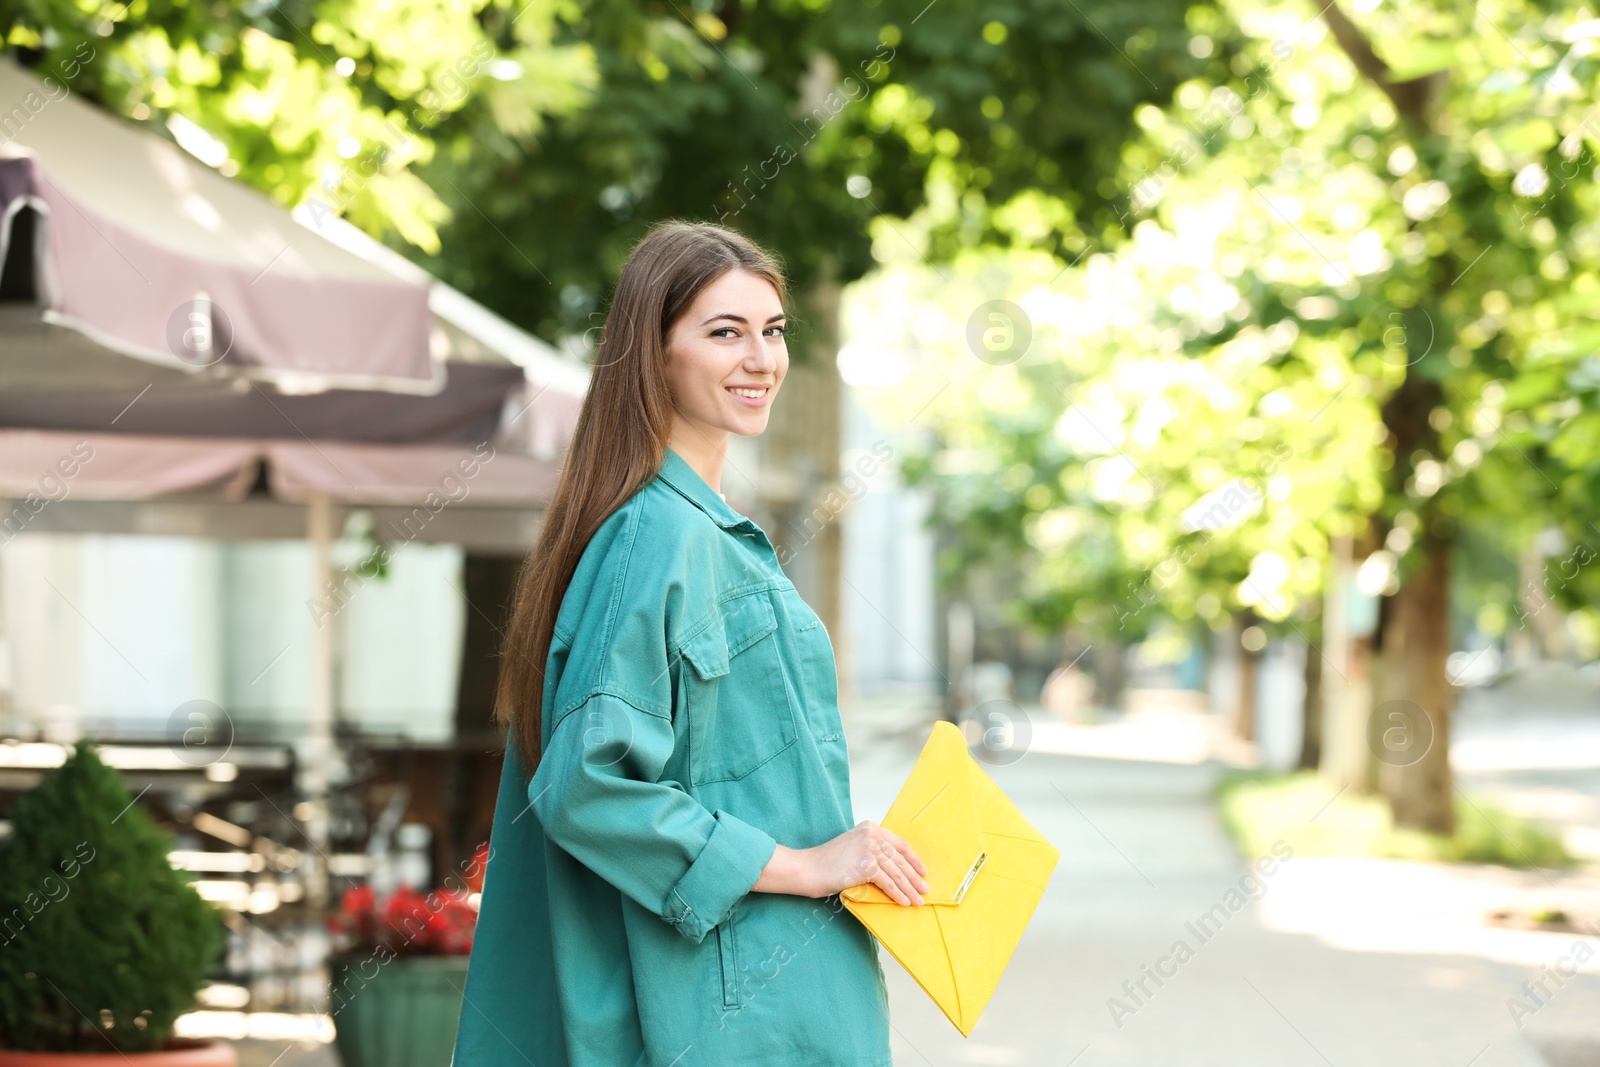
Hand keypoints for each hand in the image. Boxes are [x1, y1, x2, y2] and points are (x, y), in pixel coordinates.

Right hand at [805, 820, 929, 904]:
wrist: (807, 868)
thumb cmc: (827, 862)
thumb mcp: (852, 847)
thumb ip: (871, 850)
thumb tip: (894, 868)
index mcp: (870, 827)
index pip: (899, 843)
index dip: (913, 859)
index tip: (922, 871)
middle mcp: (872, 834)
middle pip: (900, 859)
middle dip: (915, 877)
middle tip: (924, 889)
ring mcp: (869, 848)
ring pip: (897, 873)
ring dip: (910, 889)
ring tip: (918, 900)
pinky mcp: (866, 865)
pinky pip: (888, 883)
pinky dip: (898, 894)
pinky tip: (904, 902)